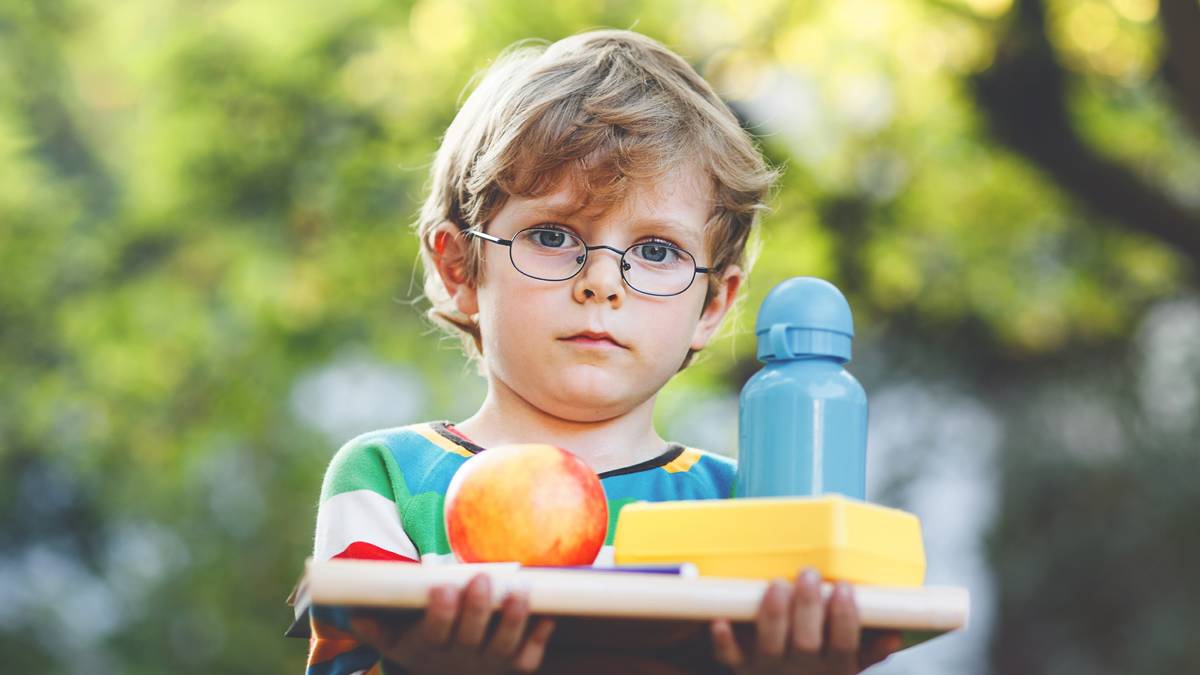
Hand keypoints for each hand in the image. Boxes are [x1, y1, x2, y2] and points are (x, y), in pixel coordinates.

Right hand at [349, 573, 555, 674]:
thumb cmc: (420, 643)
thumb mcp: (392, 637)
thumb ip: (374, 623)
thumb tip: (354, 605)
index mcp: (429, 646)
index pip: (434, 631)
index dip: (439, 612)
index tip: (441, 588)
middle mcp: (461, 658)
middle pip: (471, 635)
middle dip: (477, 607)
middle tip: (480, 578)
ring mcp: (490, 663)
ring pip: (505, 645)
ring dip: (514, 618)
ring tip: (521, 590)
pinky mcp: (515, 665)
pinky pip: (530, 656)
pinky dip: (539, 637)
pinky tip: (547, 614)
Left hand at [710, 569, 902, 674]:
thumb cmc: (819, 672)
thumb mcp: (848, 667)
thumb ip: (869, 650)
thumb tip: (894, 633)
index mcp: (835, 670)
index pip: (845, 646)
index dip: (845, 618)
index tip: (844, 588)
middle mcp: (803, 673)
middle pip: (806, 643)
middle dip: (807, 608)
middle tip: (808, 575)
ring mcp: (769, 671)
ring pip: (770, 647)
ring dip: (773, 616)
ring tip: (777, 584)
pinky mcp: (742, 669)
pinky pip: (730, 659)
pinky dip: (724, 641)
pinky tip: (720, 621)